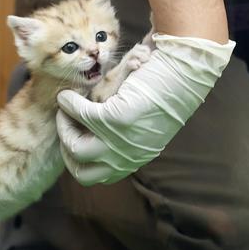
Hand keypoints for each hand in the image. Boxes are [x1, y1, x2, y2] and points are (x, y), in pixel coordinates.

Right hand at [56, 22, 235, 185]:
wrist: (183, 73)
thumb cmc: (166, 92)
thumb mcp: (144, 123)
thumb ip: (125, 134)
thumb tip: (99, 133)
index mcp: (135, 159)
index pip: (99, 176)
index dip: (80, 162)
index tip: (73, 143)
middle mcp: (127, 157)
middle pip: (83, 172)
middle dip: (67, 152)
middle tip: (66, 127)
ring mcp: (119, 140)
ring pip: (77, 149)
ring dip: (65, 128)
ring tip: (66, 109)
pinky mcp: (113, 119)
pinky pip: (80, 114)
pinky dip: (69, 104)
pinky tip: (67, 95)